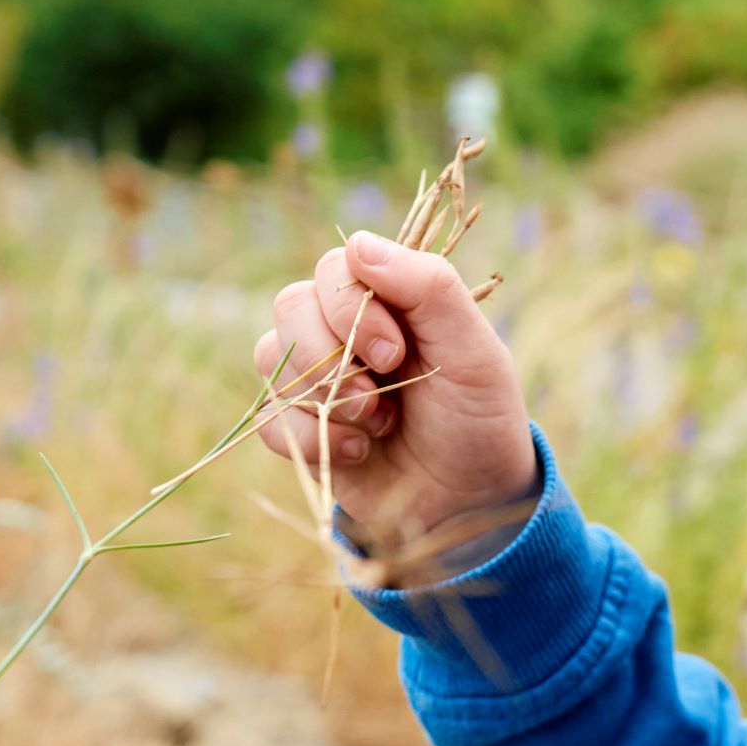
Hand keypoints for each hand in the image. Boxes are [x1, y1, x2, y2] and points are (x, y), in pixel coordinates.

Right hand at [253, 233, 535, 574]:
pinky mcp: (297, 429)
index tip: (396, 353)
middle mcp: (343, 330)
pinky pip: (267, 417)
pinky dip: (308, 439)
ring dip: (325, 399)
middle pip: (291, 305)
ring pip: (271, 357)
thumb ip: (428, 287)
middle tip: (382, 397)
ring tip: (377, 427)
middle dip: (333, 356)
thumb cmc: (479, 418)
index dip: (353, 308)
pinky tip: (356, 454)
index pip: (334, 267)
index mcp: (388, 300)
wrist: (470, 503)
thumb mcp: (474, 350)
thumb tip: (357, 242)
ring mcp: (315, 378)